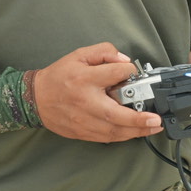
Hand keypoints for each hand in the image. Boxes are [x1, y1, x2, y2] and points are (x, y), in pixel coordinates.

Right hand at [32, 43, 163, 143]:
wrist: (35, 99)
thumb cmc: (58, 77)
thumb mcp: (79, 55)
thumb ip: (104, 52)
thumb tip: (123, 60)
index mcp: (84, 79)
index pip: (115, 74)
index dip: (129, 70)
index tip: (133, 71)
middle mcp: (85, 102)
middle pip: (115, 113)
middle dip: (138, 119)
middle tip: (155, 119)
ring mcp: (84, 120)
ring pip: (114, 131)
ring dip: (136, 131)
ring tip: (153, 127)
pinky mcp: (83, 132)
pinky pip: (107, 138)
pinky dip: (123, 136)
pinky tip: (135, 132)